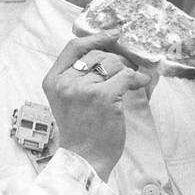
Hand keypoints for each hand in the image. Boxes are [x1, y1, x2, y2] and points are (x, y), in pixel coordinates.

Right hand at [41, 33, 152, 181]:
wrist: (85, 159)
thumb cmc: (80, 131)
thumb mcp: (68, 100)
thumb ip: (78, 77)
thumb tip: (107, 52)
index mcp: (53, 80)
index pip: (73, 47)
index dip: (95, 38)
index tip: (113, 35)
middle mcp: (66, 82)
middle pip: (97, 55)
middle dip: (117, 60)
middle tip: (127, 70)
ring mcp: (84, 89)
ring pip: (112, 64)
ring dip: (127, 70)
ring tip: (133, 80)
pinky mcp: (103, 97)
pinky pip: (125, 76)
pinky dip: (137, 79)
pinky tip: (141, 84)